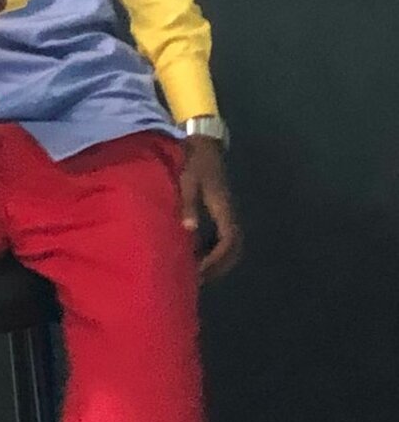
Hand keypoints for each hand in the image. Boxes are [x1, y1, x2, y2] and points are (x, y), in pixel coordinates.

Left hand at [179, 135, 242, 281]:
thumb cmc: (193, 161)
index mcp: (223, 207)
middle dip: (219, 267)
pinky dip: (213, 250)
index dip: (216, 260)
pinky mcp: (220, 209)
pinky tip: (196, 254)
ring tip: (197, 272)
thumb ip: (188, 203)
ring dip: (217, 260)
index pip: (228, 242)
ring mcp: (226, 211)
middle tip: (198, 279)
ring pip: (230, 244)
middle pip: (234, 248)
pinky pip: (222, 237)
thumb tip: (189, 229)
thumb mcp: (187, 180)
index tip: (199, 271)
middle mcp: (229, 212)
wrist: (203, 142)